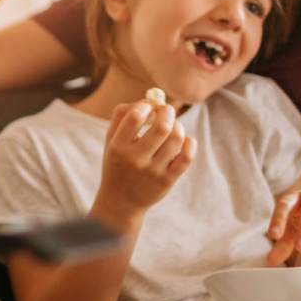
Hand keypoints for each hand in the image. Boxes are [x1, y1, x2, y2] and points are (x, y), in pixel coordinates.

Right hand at [93, 96, 196, 221]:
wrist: (120, 201)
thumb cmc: (118, 163)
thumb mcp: (111, 140)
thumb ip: (123, 114)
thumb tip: (149, 98)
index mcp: (118, 147)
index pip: (135, 116)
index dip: (146, 105)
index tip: (148, 108)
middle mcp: (135, 160)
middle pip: (162, 127)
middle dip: (168, 112)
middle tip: (167, 111)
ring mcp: (152, 172)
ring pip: (176, 139)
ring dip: (178, 126)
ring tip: (173, 127)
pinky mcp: (167, 181)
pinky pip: (187, 156)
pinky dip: (190, 142)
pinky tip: (184, 140)